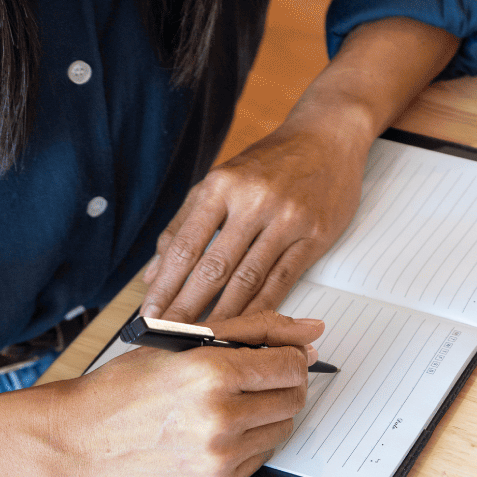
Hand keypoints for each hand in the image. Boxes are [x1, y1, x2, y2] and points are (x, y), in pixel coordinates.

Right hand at [52, 310, 323, 476]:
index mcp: (212, 372)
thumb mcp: (182, 342)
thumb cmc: (124, 387)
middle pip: (293, 398)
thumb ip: (252, 331)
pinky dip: (249, 442)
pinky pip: (261, 458)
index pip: (290, 365)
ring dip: (267, 415)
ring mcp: (221, 455)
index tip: (276, 358)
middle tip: (254, 381)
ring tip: (230, 406)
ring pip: (282, 430)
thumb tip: (311, 333)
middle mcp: (221, 416)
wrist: (80, 438)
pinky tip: (217, 432)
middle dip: (282, 385)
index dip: (288, 358)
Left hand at [139, 16, 459, 322]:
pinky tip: (245, 327)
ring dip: (224, 315)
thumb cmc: (272, 162)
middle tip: (170, 336)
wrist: (327, 138)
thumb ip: (186, 224)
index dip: (166, 284)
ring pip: (247, 279)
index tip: (149, 313)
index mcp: (221, 185)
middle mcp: (252, 201)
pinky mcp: (313, 236)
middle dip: (188, 307)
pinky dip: (261, 308)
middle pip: (213, 267)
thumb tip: (154, 273)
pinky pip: (281, 280)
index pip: (185, 245)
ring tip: (204, 338)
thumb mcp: (222, 180)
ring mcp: (285, 219)